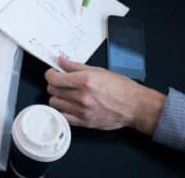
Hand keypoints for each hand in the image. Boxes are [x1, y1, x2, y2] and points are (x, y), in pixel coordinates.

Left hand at [46, 57, 164, 133]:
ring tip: (66, 93)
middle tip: (61, 81)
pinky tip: (69, 105)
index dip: (50, 74)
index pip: (54, 78)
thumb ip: (76, 66)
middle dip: (54, 84)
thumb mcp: (99, 71)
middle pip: (52, 90)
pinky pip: (63, 117)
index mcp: (85, 80)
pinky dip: (63, 110)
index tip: (53, 72)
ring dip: (57, 97)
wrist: (134, 107)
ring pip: (54, 103)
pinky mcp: (84, 123)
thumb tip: (61, 61)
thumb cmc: (121, 87)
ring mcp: (82, 111)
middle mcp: (82, 96)